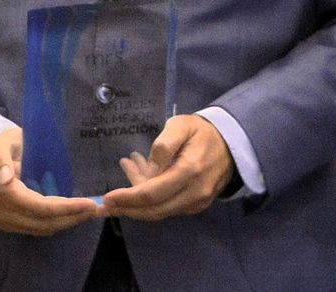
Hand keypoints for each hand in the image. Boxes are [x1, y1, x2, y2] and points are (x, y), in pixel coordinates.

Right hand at [0, 126, 100, 234]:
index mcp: (0, 191)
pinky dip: (55, 223)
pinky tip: (70, 215)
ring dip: (66, 222)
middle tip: (95, 209)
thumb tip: (5, 179)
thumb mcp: (1, 143)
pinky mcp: (7, 225)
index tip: (89, 204)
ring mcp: (2, 221)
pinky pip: (35, 229)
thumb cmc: (1, 146)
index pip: (39, 207)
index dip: (66, 208)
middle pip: (43, 222)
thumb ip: (1, 159)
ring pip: (40, 229)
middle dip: (71, 217)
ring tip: (87, 212)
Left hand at [101, 115, 235, 220]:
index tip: (106, 199)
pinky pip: (169, 207)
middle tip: (104, 205)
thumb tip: (151, 167)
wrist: (232, 143)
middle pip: (153, 210)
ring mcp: (197, 202)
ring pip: (160, 210)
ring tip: (127, 168)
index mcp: (189, 171)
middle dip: (126, 208)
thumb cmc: (201, 131)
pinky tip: (142, 175)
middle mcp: (194, 193)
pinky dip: (151, 197)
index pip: (152, 194)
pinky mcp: (197, 205)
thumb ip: (165, 143)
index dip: (127, 198)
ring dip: (137, 199)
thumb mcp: (182, 125)